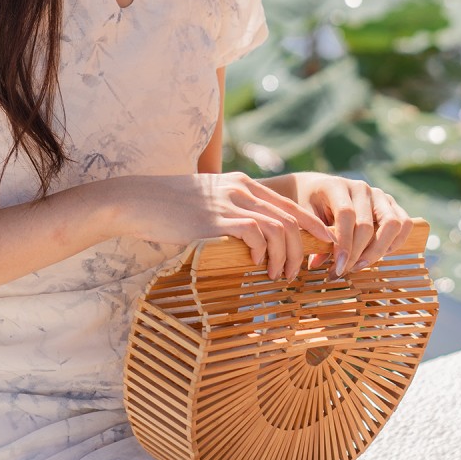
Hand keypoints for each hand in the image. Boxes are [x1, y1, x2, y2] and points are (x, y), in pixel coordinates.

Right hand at [113, 172, 336, 281]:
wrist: (138, 200)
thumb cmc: (168, 207)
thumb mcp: (206, 201)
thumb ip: (229, 211)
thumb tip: (248, 239)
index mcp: (241, 183)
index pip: (288, 204)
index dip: (310, 227)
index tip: (322, 246)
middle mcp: (241, 189)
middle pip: (290, 218)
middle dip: (302, 249)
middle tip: (297, 272)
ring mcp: (229, 203)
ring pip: (279, 228)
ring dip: (285, 256)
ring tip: (279, 275)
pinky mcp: (217, 219)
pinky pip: (256, 234)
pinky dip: (262, 252)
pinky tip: (256, 265)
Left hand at [269, 171, 414, 278]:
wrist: (317, 188)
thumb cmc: (309, 204)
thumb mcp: (305, 217)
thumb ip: (313, 237)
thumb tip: (318, 264)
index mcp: (336, 185)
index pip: (346, 215)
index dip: (344, 244)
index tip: (338, 267)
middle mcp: (360, 188)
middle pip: (368, 225)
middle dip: (358, 254)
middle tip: (345, 271)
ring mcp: (378, 195)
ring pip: (392, 224)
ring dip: (379, 251)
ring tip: (360, 265)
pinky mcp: (391, 204)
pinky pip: (404, 223)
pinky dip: (395, 243)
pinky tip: (378, 254)